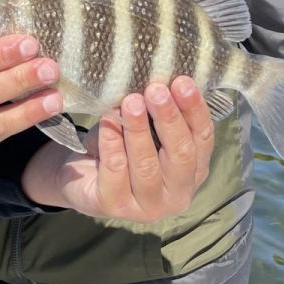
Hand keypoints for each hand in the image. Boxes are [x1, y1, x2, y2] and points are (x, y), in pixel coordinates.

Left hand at [19, 76, 212, 223]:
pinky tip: (108, 120)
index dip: (194, 110)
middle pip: (181, 155)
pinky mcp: (115, 207)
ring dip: (138, 129)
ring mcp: (147, 206)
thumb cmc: (123, 147)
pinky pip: (116, 170)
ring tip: (130, 100)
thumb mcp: (146, 128)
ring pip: (147, 165)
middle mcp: (177, 194)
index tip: (182, 81)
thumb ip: (158, 112)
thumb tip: (161, 76)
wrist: (80, 176)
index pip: (203, 140)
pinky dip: (112, 141)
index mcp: (193, 171)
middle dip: (169, 119)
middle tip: (156, 90)